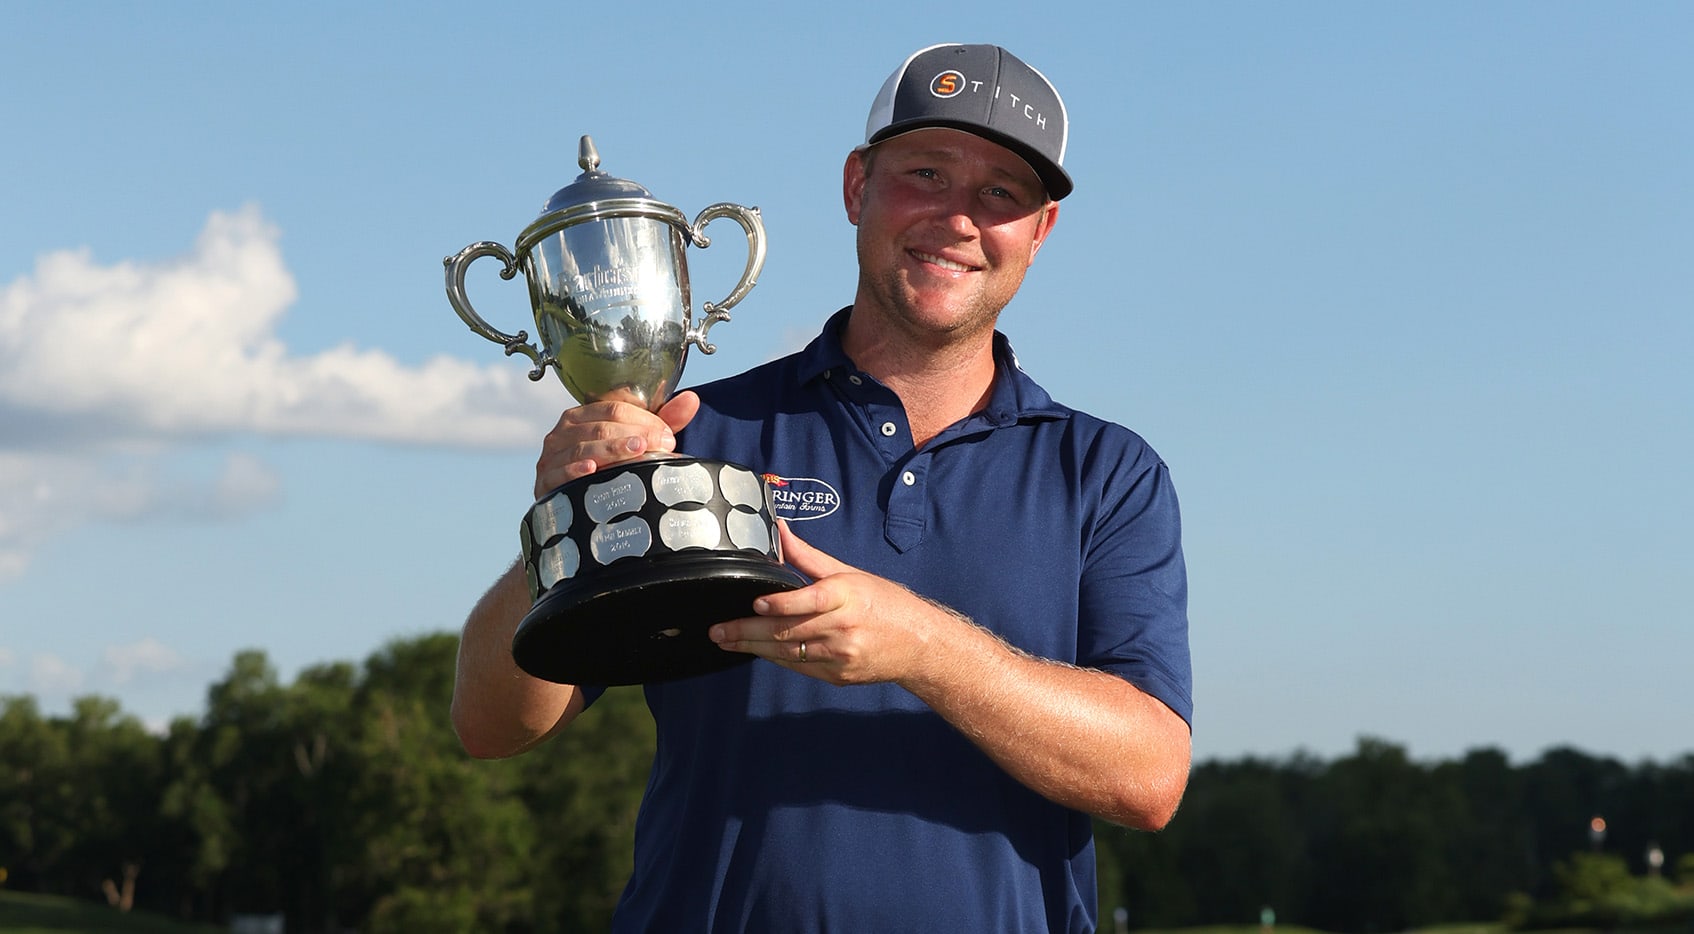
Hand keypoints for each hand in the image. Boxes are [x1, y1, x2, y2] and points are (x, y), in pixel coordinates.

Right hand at [533, 391, 699, 496]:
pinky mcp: (545, 482)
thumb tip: (692, 399)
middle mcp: (563, 432)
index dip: (643, 420)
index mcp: (582, 416)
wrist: (575, 504)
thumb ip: (664, 421)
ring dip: (611, 449)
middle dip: (632, 434)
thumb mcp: (638, 442)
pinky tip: (592, 470)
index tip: (667, 435)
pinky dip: (574, 470)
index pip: (613, 409)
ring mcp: (551, 457)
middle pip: (600, 426)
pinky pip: (558, 472)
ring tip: (637, 452)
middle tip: (661, 445)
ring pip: (582, 447)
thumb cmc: (609, 468)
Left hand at [709, 522, 962, 685]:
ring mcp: (841, 655)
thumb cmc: (884, 603)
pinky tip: (754, 651)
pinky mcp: (838, 675)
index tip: (755, 604)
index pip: (811, 600)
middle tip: (717, 630)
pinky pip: (799, 667)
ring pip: (788, 652)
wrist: (919, 645)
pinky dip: (775, 658)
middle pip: (789, 631)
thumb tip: (779, 530)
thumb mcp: (850, 574)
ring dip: (753, 648)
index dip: (782, 605)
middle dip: (748, 632)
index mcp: (847, 596)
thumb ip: (809, 557)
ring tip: (725, 640)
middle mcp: (844, 627)